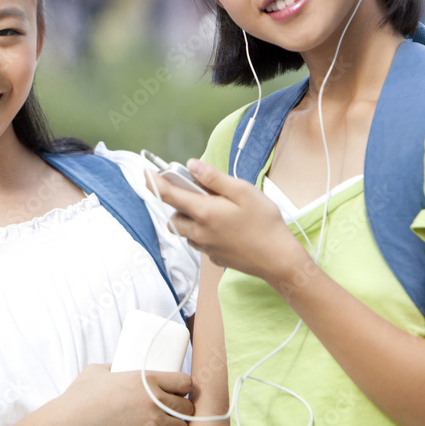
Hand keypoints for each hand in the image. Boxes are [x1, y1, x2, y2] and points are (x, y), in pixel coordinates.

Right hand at [56, 364, 192, 425]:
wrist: (71, 424)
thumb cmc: (80, 398)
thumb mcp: (97, 372)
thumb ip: (113, 366)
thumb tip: (117, 365)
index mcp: (146, 380)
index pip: (184, 382)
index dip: (185, 386)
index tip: (180, 388)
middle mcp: (154, 402)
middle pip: (187, 407)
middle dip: (182, 409)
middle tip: (173, 409)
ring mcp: (152, 425)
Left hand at [148, 159, 303, 282]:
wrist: (279, 260)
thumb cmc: (265, 223)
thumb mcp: (243, 192)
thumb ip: (214, 178)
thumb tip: (192, 164)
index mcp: (204, 212)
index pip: (169, 194)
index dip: (154, 182)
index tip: (145, 173)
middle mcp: (199, 231)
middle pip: (174, 216)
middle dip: (178, 203)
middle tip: (199, 192)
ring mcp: (205, 247)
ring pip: (185, 230)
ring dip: (189, 219)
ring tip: (214, 210)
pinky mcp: (213, 257)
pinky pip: (199, 242)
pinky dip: (202, 232)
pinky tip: (224, 228)